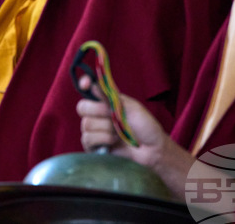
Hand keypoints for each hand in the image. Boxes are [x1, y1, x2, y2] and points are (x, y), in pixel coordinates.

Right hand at [75, 75, 193, 197]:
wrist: (152, 149)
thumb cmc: (145, 127)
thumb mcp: (131, 108)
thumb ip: (111, 97)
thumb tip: (93, 85)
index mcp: (106, 102)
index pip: (88, 90)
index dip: (84, 84)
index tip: (86, 84)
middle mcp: (97, 115)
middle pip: (82, 107)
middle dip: (98, 111)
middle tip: (113, 116)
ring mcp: (94, 130)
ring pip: (86, 124)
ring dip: (106, 129)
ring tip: (120, 133)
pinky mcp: (93, 146)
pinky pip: (88, 139)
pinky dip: (103, 139)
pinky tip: (114, 142)